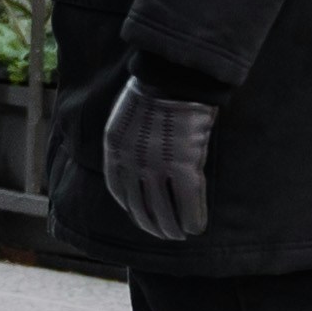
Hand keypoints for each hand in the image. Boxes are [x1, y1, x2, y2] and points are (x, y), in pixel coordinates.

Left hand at [104, 80, 215, 244]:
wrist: (175, 75)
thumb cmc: (156, 88)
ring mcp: (157, 166)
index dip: (132, 210)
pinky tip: (196, 228)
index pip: (119, 191)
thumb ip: (129, 140)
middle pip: (140, 206)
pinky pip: (188, 203)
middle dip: (152, 225)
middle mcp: (132, 163)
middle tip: (164, 234)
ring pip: (163, 210)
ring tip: (179, 235)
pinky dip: (192, 219)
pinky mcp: (184, 166)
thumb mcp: (127, 115)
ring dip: (172, 228)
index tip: (141, 218)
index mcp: (115, 149)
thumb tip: (139, 158)